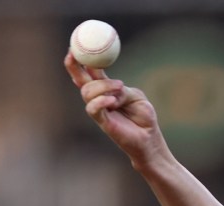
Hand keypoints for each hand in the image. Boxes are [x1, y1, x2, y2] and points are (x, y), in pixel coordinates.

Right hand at [63, 51, 167, 167]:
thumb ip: (123, 90)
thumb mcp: (136, 97)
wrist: (149, 140)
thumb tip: (112, 87)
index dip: (82, 60)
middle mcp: (99, 99)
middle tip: (73, 54)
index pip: (91, 72)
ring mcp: (99, 110)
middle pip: (81, 80)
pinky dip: (101, 101)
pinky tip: (112, 101)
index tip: (76, 47)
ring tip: (120, 88)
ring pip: (87, 92)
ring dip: (102, 86)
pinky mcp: (102, 122)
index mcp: (107, 89)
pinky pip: (93, 109)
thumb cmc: (144, 118)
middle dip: (74, 67)